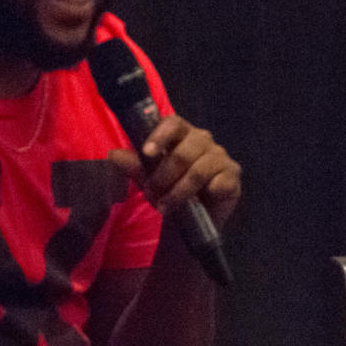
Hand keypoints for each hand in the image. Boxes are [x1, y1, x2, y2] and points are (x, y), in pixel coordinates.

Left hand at [108, 114, 241, 226]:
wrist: (188, 222)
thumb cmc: (168, 192)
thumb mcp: (147, 180)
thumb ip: (135, 166)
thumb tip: (113, 155)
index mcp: (182, 134)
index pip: (173, 123)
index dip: (160, 136)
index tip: (147, 153)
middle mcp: (204, 141)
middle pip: (183, 151)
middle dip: (163, 176)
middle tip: (151, 194)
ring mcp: (220, 157)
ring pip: (198, 170)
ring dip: (178, 192)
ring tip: (165, 206)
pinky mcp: (232, 176)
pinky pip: (219, 183)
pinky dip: (204, 195)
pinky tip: (196, 205)